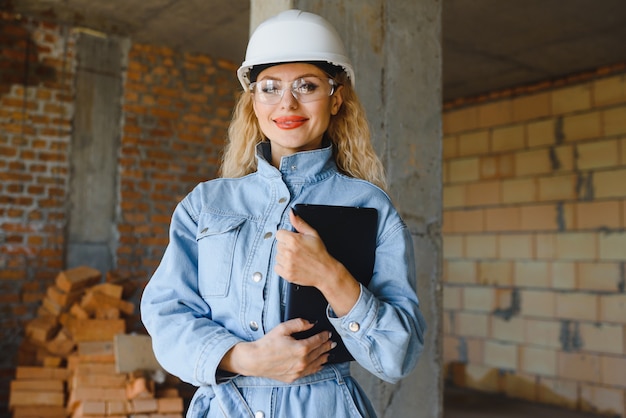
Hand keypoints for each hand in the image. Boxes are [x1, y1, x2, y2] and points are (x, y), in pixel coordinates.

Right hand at [220, 319, 335, 382]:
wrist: (255, 360)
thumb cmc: (267, 344)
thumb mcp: (283, 328)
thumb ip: (299, 324)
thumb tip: (311, 323)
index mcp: (301, 348)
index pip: (319, 340)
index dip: (325, 336)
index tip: (329, 333)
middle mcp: (303, 361)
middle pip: (320, 352)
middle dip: (327, 346)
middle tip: (332, 342)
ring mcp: (299, 371)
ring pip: (317, 363)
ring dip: (325, 357)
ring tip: (329, 352)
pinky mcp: (294, 377)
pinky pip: (310, 372)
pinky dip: (317, 367)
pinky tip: (320, 364)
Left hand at [275, 209, 360, 316]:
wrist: (325, 271)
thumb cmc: (320, 253)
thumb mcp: (312, 234)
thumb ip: (299, 223)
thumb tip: (291, 213)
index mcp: (293, 240)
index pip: (279, 234)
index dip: (286, 236)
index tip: (293, 240)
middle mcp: (288, 251)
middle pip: (278, 245)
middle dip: (286, 246)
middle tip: (297, 250)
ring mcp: (287, 263)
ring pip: (277, 256)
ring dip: (284, 256)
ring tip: (296, 257)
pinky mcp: (286, 274)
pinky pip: (277, 267)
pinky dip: (282, 267)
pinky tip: (292, 264)